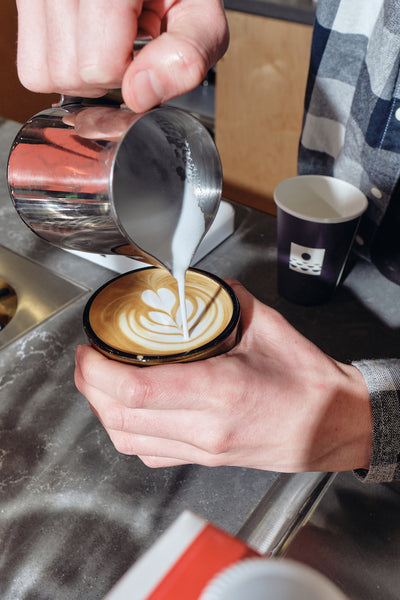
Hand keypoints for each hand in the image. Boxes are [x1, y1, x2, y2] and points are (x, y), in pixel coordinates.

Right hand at [16, 0, 228, 112]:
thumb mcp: (200, 16)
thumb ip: (187, 54)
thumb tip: (139, 96)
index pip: (99, 63)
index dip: (129, 72)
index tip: (146, 46)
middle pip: (69, 74)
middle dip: (105, 74)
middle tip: (128, 42)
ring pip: (44, 74)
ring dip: (82, 71)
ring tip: (109, 37)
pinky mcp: (24, 3)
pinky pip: (31, 68)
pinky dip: (60, 66)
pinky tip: (87, 40)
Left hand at [74, 281, 372, 472]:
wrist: (333, 427)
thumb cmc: (307, 381)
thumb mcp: (268, 326)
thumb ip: (225, 301)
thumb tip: (197, 287)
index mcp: (221, 390)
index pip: (139, 389)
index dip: (99, 371)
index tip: (89, 349)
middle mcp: (206, 427)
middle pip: (121, 418)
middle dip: (90, 387)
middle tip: (88, 359)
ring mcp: (203, 449)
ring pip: (128, 441)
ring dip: (102, 410)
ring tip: (100, 381)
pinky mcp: (204, 460)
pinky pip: (148, 453)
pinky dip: (125, 429)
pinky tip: (128, 408)